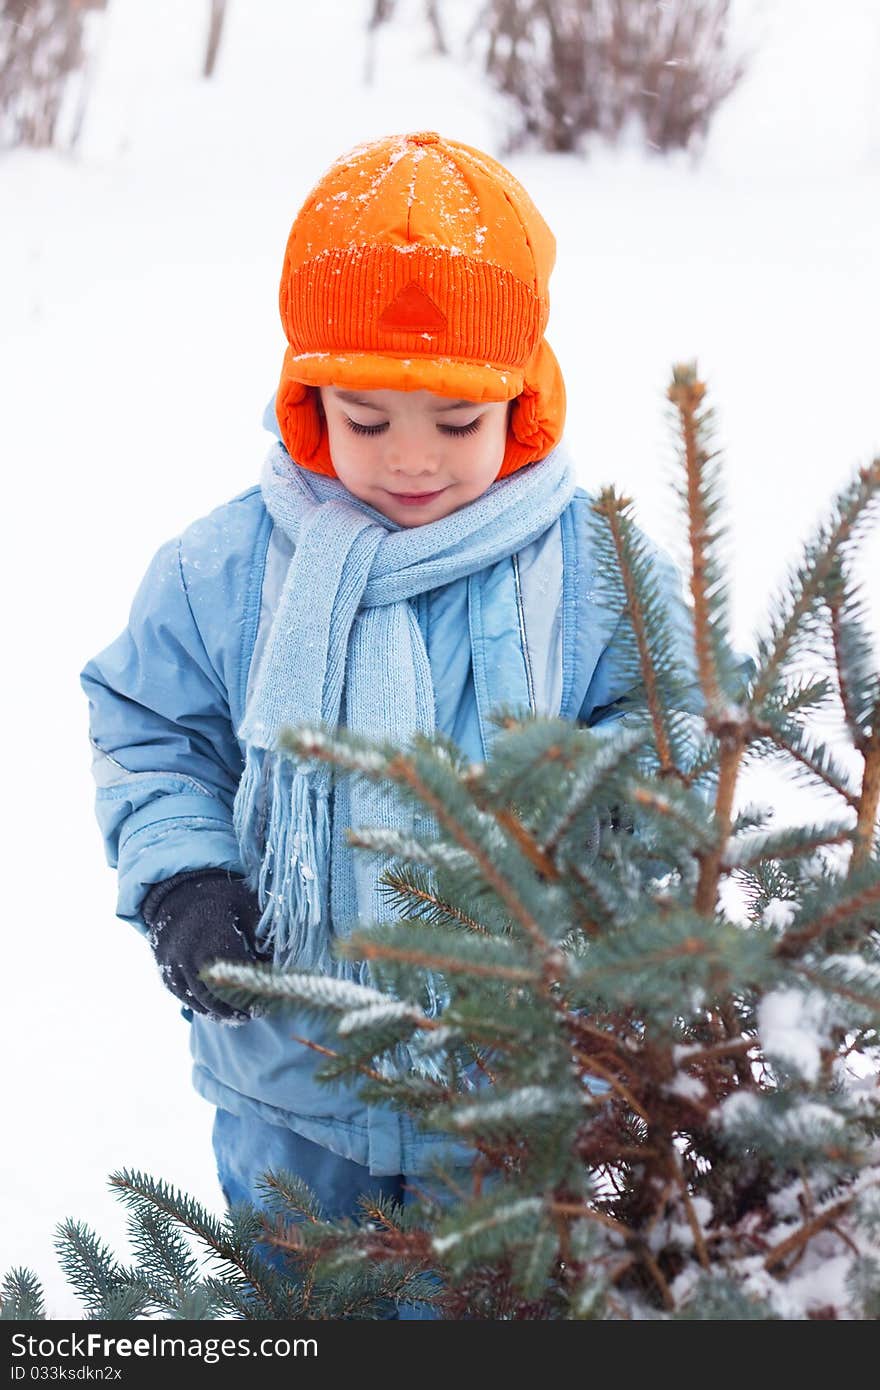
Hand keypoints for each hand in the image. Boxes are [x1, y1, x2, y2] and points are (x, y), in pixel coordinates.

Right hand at [142, 869, 268, 1021]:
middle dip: (233, 1011)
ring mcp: (173, 962)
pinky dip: (196, 1004)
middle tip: (250, 1016)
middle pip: (213, 997)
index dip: (250, 997)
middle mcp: (191, 954)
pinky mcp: (163, 966)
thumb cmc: (222, 897)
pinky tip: (212, 1008)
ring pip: (195, 999)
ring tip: (234, 1017)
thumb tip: (282, 962)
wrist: (180, 889)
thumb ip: (265, 934)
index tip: (263, 1006)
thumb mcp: (248, 906)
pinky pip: (180, 993)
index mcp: (215, 940)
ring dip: (215, 1012)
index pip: (237, 981)